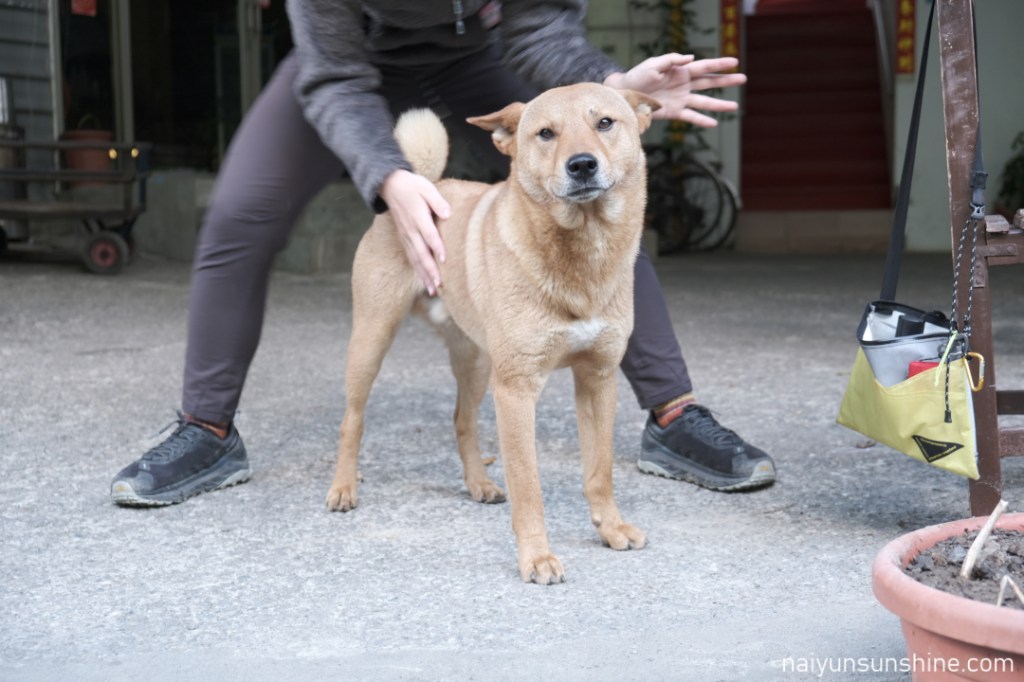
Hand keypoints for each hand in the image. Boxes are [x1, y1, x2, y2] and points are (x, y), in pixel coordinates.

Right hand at [379, 169, 449, 294]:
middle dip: (430, 270)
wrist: (390, 186)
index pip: (428, 234)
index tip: (444, 260)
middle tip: (440, 285)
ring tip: (434, 290)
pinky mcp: (404, 240)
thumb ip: (437, 201)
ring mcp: (406, 236)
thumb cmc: (412, 186)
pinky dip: (419, 272)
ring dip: (424, 276)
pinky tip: (426, 283)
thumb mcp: (426, 188)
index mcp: (417, 217)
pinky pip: (412, 258)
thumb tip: (448, 213)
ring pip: (416, 260)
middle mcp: (410, 230)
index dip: (436, 247)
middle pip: (421, 253)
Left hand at [604, 54, 746, 126]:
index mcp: (680, 71)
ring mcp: (680, 99)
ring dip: (719, 105)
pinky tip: (714, 124)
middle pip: (709, 82)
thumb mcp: (653, 65)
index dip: (719, 64)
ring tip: (735, 106)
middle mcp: (684, 85)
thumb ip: (672, 60)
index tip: (735, 62)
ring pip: (704, 101)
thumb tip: (690, 58)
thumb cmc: (637, 76)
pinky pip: (691, 117)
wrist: (625, 95)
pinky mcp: (674, 112)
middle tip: (743, 79)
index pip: (704, 67)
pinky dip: (702, 120)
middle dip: (726, 81)